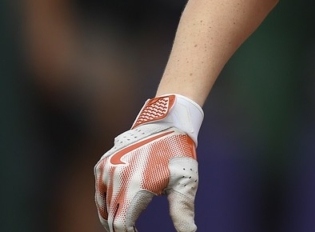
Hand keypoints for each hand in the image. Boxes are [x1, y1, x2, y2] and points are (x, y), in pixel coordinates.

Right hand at [94, 95, 203, 231]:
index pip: (122, 224)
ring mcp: (106, 170)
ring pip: (102, 206)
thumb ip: (183, 211)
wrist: (166, 123)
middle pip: (110, 218)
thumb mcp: (185, 182)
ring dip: (112, 218)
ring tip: (127, 225)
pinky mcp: (102, 164)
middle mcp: (116, 178)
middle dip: (121, 228)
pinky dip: (106, 203)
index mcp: (135, 185)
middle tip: (134, 231)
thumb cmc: (179, 154)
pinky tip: (118, 208)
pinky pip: (99, 191)